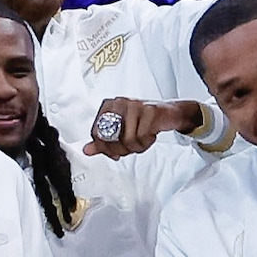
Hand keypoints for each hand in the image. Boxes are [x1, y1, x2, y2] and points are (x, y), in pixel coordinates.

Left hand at [83, 97, 204, 160]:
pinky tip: (150, 137)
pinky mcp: (149, 111)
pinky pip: (142, 136)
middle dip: (120, 150)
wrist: (170, 113)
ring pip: (127, 140)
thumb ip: (103, 141)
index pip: (96, 133)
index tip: (114, 153)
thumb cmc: (144, 121)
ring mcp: (134, 106)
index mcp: (108, 106)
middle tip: (130, 149)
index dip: (104, 149)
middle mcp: (119, 103)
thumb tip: (86, 150)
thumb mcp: (122, 131)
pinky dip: (146, 143)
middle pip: (110, 138)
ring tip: (142, 141)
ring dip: (136, 147)